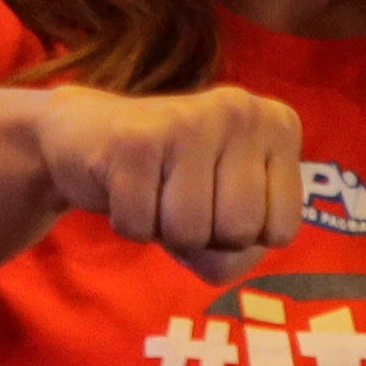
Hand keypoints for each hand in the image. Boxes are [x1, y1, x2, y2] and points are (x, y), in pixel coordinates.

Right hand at [34, 83, 301, 284]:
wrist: (84, 133)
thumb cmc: (168, 181)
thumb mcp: (225, 214)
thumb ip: (238, 254)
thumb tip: (205, 249)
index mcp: (278, 125)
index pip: (281, 231)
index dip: (239, 236)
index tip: (215, 199)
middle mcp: (241, 111)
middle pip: (238, 232)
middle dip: (202, 237)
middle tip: (180, 199)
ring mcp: (188, 120)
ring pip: (189, 232)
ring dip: (161, 231)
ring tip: (153, 192)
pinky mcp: (134, 139)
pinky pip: (140, 226)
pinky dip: (128, 224)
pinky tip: (125, 187)